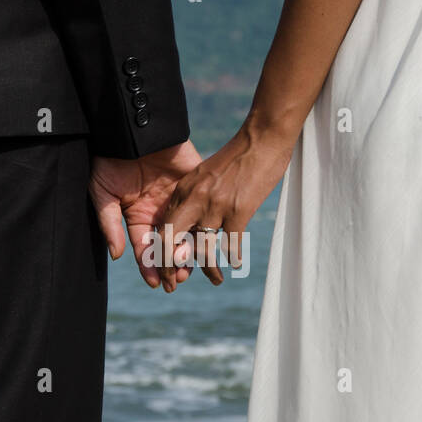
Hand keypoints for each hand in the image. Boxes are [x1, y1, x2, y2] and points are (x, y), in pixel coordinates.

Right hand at [90, 140, 202, 288]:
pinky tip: (209, 239)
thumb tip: (117, 255)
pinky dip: (206, 222)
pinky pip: (202, 205)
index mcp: (137, 216)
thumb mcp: (102, 193)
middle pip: (169, 245)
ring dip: (190, 251)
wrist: (129, 126)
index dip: (150, 267)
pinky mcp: (194, 181)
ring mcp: (178, 197)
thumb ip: (110, 224)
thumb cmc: (109, 157)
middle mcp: (159, 211)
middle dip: (172, 264)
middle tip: (179, 279)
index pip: (145, 248)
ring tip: (193, 267)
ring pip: (188, 230)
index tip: (157, 284)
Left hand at [157, 125, 295, 289]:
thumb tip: (193, 219)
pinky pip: (231, 245)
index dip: (160, 250)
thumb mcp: (206, 174)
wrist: (261, 137)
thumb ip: (196, 195)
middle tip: (171, 284)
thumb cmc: (238, 155)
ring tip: (214, 281)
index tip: (163, 267)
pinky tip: (235, 265)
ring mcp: (215, 206)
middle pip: (170, 241)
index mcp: (184, 190)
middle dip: (167, 267)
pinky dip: (233, 258)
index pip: (164, 226)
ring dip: (208, 270)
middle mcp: (194, 199)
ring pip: (201, 250)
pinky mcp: (237, 210)